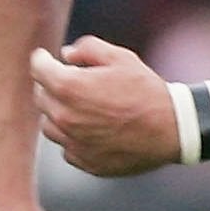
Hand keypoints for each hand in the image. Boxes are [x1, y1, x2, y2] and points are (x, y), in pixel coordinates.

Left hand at [32, 35, 179, 176]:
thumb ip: (88, 49)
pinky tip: (90, 129)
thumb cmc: (146, 91)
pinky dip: (72, 137)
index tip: (44, 58)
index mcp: (69, 87)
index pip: (38, 69)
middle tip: (66, 80)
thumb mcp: (120, 58)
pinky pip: (66, 147)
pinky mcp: (83, 161)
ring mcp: (72, 142)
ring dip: (58, 112)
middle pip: (40, 97)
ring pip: (49, 125)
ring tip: (79, 106)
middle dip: (49, 85)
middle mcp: (64, 117)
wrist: (170, 130)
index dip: (41, 60)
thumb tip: (66, 54)